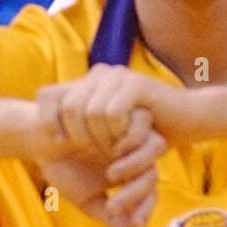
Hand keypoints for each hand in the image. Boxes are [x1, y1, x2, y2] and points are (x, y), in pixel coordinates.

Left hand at [37, 64, 151, 153]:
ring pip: (89, 112)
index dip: (47, 122)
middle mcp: (98, 73)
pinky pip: (111, 113)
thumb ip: (76, 127)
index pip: (45, 95)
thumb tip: (39, 135)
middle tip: (95, 153)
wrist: (187, 120)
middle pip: (67, 107)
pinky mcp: (136, 84)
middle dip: (79, 137)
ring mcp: (117, 76)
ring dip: (101, 139)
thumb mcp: (102, 132)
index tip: (60, 146)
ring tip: (114, 149)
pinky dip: (118, 134)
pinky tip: (127, 141)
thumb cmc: (143, 131)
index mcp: (86, 83)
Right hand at [37, 107, 165, 226]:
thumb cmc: (62, 168)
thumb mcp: (86, 199)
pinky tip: (109, 155)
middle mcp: (133, 143)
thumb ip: (112, 216)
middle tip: (114, 204)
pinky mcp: (112, 107)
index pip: (151, 181)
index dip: (144, 204)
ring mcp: (125, 124)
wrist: (36, 140)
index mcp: (131, 164)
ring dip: (134, 161)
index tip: (119, 217)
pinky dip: (121, 136)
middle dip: (139, 187)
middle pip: (158, 163)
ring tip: (110, 176)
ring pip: (151, 138)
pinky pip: (132, 118)